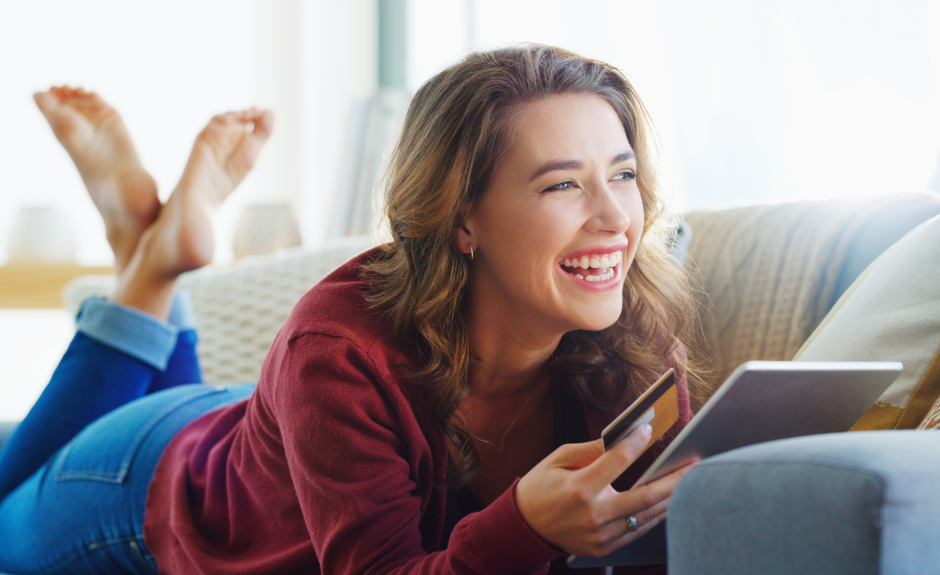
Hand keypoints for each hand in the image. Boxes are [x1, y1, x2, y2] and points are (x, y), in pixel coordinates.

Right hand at [514, 424, 695, 556]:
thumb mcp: (558, 459)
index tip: (648, 430)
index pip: (617, 461)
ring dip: (670, 498)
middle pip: (645, 496)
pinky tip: (667, 500)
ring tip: (688, 481)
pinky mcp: (605, 547)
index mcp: (579, 488)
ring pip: (646, 516)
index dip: (635, 442)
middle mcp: (593, 515)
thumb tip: (621, 437)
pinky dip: (654, 514)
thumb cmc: (540, 487)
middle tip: (693, 464)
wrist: (524, 526)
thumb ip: (591, 449)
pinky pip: (638, 530)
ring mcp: (601, 535)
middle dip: (674, 479)